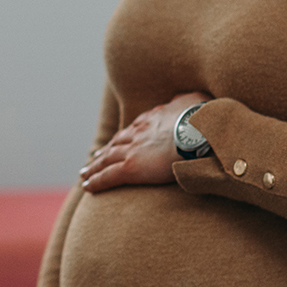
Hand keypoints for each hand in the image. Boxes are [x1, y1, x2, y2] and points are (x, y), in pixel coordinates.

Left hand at [79, 92, 208, 192]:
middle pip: (115, 144)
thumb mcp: (195, 101)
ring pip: (106, 159)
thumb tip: (192, 99)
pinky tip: (86, 186)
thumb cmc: (201, 119)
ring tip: (85, 173)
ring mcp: (132, 150)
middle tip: (94, 159)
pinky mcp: (131, 167)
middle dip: (104, 152)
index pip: (132, 131)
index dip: (123, 138)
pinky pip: (109, 176)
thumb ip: (188, 101)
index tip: (116, 143)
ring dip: (94, 167)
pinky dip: (96, 181)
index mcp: (151, 120)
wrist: (197, 132)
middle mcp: (137, 134)